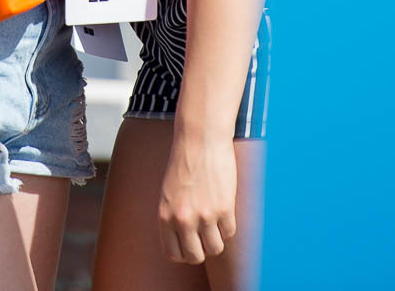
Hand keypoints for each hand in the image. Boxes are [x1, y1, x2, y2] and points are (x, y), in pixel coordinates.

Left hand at [158, 129, 236, 263]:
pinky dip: (228, 225)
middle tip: (206, 234)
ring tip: (216, 220)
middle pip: (195, 257)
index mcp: (165, 216)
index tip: (191, 242)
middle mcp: (182, 219)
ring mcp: (204, 216)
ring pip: (215, 248)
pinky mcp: (224, 208)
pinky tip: (225, 208)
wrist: (200, 138)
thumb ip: (173, 217)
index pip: (173, 254)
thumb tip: (184, 241)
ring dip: (217, 238)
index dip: (184, 252)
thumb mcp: (168, 192)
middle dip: (202, 248)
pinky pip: (229, 232)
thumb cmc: (184, 162)